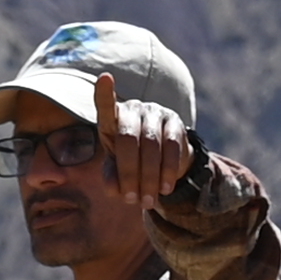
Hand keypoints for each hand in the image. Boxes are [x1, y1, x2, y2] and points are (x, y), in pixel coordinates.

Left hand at [108, 103, 196, 219]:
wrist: (163, 158)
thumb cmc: (130, 161)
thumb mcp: (116, 170)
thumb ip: (111, 177)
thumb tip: (113, 189)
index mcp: (112, 118)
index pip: (106, 106)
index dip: (104, 93)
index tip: (105, 78)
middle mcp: (134, 109)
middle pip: (128, 138)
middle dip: (129, 173)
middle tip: (132, 200)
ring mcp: (156, 112)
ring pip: (151, 144)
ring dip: (149, 177)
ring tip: (147, 201)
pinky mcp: (176, 122)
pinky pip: (172, 147)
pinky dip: (167, 171)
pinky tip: (165, 189)